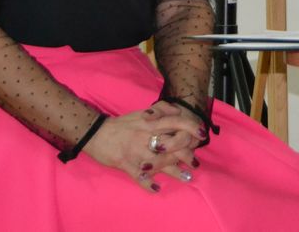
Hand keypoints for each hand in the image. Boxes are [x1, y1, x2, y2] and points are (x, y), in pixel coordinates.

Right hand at [82, 105, 204, 191]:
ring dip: (175, 172)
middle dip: (186, 154)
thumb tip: (178, 111)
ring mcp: (135, 151)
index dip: (191, 128)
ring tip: (187, 178)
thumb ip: (161, 110)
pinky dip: (148, 183)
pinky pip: (139, 175)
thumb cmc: (123, 124)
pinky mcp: (125, 163)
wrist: (96, 132)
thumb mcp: (142, 113)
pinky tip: (157, 188)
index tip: (202, 135)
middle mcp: (146, 136)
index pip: (176, 122)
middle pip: (172, 144)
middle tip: (195, 163)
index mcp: (150, 122)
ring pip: (160, 162)